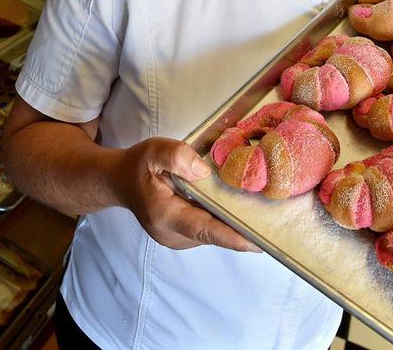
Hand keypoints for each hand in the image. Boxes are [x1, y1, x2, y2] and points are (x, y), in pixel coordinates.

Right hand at [113, 137, 260, 252]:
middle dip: (241, 226)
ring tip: (258, 207)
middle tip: (273, 216)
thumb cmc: (138, 166)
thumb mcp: (153, 151)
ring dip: (232, 222)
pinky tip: (236, 205)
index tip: (259, 242)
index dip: (232, 237)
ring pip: (213, 233)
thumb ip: (176, 156)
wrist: (119, 180)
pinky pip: (209, 230)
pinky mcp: (184, 237)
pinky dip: (222, 220)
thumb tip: (203, 171)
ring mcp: (178, 239)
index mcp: (165, 216)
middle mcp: (173, 235)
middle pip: (214, 234)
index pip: (204, 230)